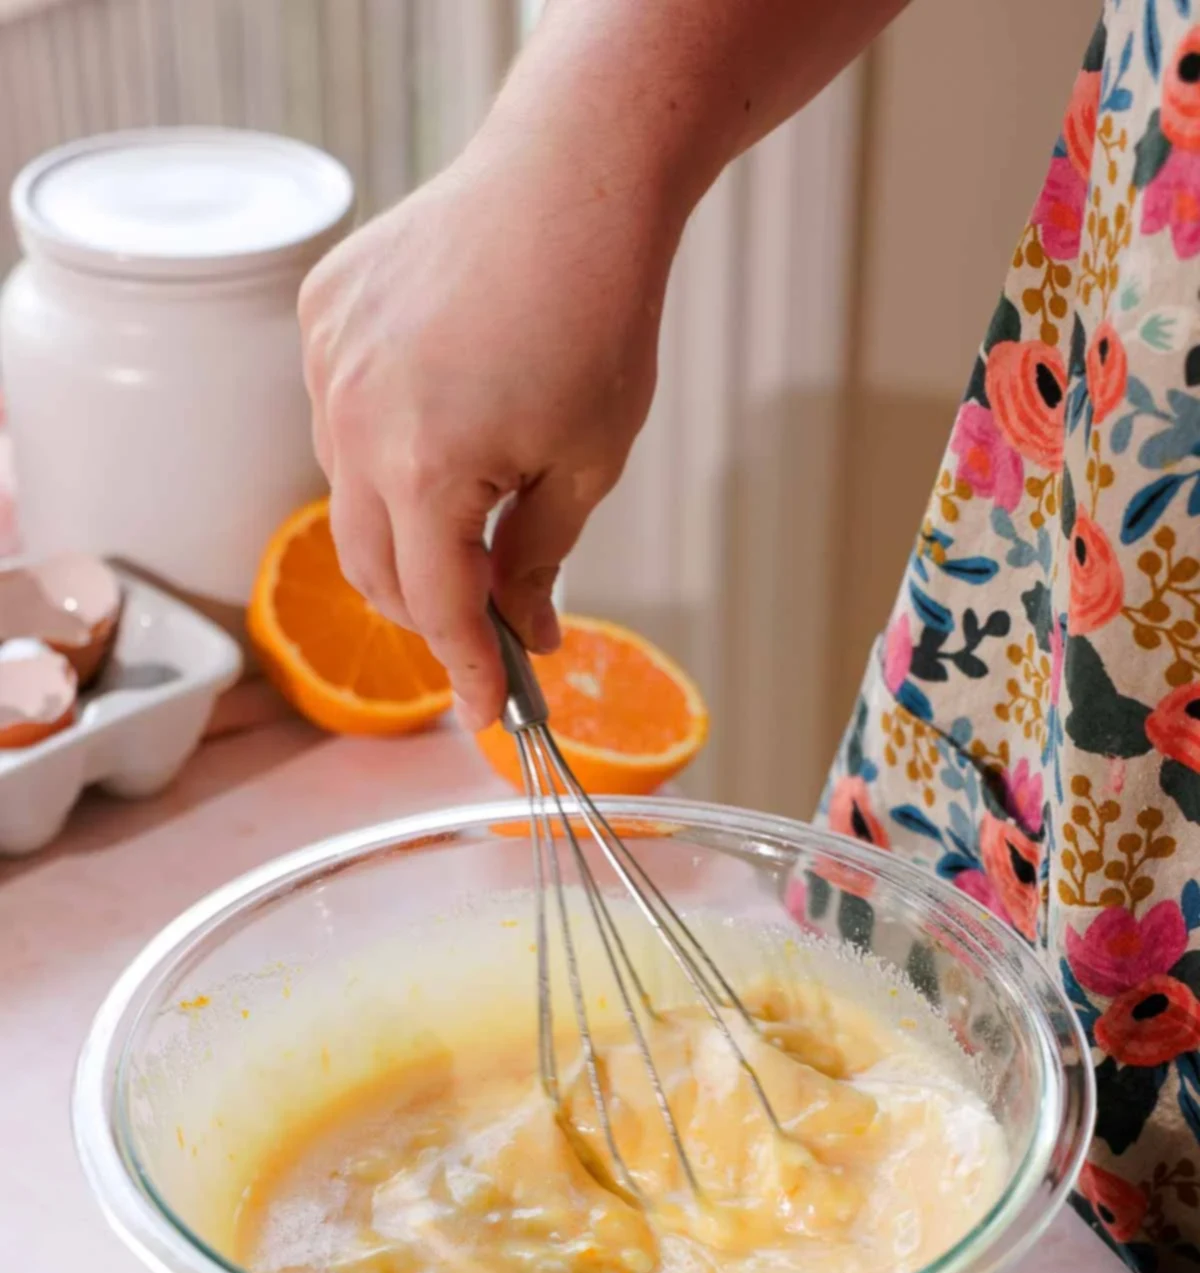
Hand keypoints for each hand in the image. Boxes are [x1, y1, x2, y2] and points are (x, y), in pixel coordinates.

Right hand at [299, 134, 670, 728]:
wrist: (569, 179)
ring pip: (348, 498)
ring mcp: (328, 367)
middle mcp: (354, 424)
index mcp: (425, 471)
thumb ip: (540, 560)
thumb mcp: (587, 463)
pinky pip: (339, 418)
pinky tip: (440, 419)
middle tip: (492, 624)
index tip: (489, 718)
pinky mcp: (319, 319)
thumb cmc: (597, 317)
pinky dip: (382, 449)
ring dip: (406, 530)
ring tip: (474, 513)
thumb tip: (525, 633)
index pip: (438, 610)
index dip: (469, 674)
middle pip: (375, 571)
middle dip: (433, 613)